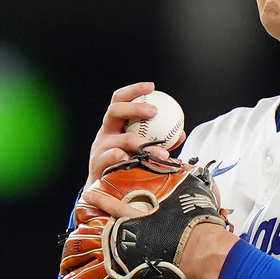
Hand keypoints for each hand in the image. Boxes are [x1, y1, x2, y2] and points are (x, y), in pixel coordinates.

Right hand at [83, 82, 187, 218]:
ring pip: (120, 140)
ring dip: (142, 143)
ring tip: (162, 152)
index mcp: (114, 125)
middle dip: (134, 108)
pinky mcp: (98, 166)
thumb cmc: (126, 166)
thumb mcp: (141, 150)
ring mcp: (100, 149)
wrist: (103, 191)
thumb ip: (160, 140)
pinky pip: (112, 160)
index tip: (152, 87)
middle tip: (154, 111)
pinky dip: (123, 159)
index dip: (134, 90)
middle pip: (114, 111)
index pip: (119, 100)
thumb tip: (181, 133)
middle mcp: (105, 134)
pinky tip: (133, 160)